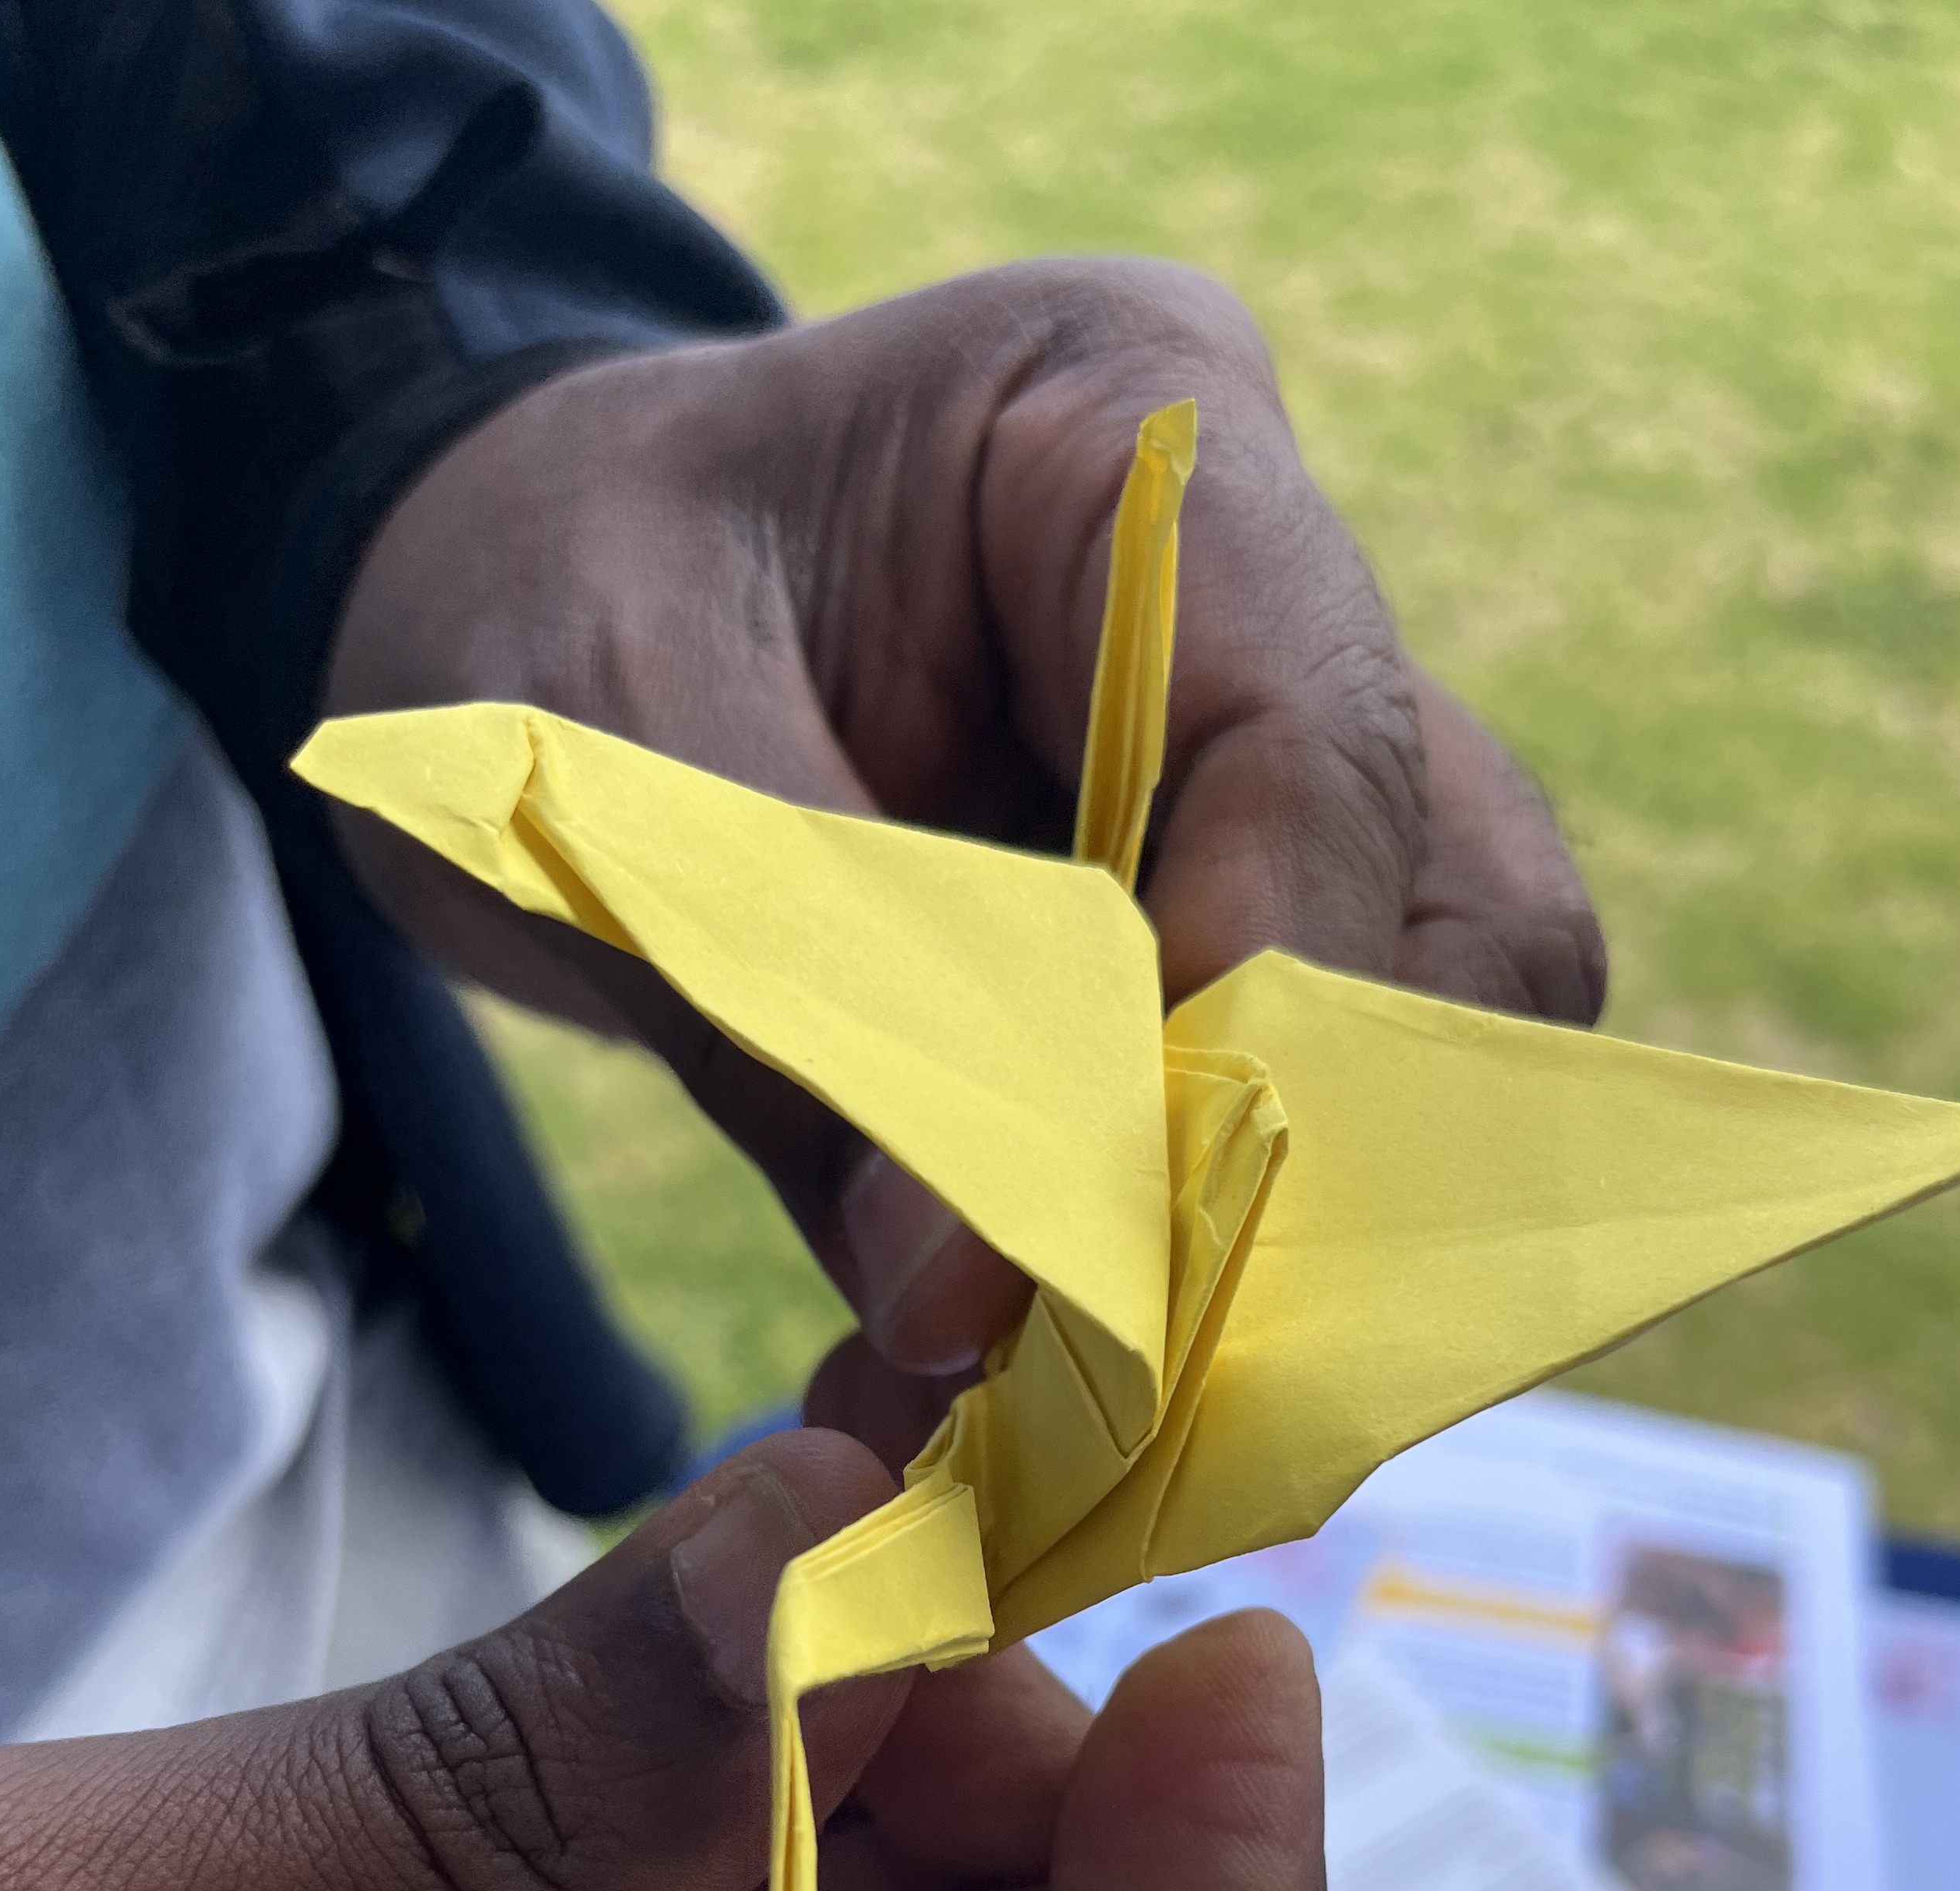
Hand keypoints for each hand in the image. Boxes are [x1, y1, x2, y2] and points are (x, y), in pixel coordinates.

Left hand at [322, 259, 1604, 1444]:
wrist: (509, 603)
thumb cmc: (534, 593)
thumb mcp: (598, 751)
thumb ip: (801, 1000)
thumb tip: (975, 1313)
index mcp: (1132, 418)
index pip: (1314, 747)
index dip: (1258, 1023)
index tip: (1129, 1259)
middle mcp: (1263, 586)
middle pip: (1450, 911)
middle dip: (1314, 1168)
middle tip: (1125, 1374)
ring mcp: (1268, 761)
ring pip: (1414, 1044)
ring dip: (1262, 1248)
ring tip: (1051, 1403)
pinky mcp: (1222, 916)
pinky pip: (1285, 1118)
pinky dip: (1172, 1266)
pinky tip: (1011, 1375)